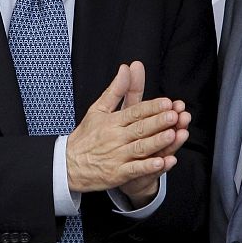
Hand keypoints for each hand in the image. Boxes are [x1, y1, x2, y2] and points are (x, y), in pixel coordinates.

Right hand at [66, 61, 185, 194]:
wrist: (67, 164)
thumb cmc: (86, 136)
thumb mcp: (98, 109)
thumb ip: (116, 90)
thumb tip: (126, 68)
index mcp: (112, 121)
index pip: (135, 112)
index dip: (151, 107)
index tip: (167, 102)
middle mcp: (115, 137)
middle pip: (140, 128)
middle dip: (158, 122)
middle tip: (174, 115)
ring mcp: (117, 156)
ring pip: (140, 148)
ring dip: (156, 142)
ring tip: (171, 135)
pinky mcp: (117, 174)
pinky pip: (135, 170)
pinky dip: (148, 167)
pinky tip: (161, 162)